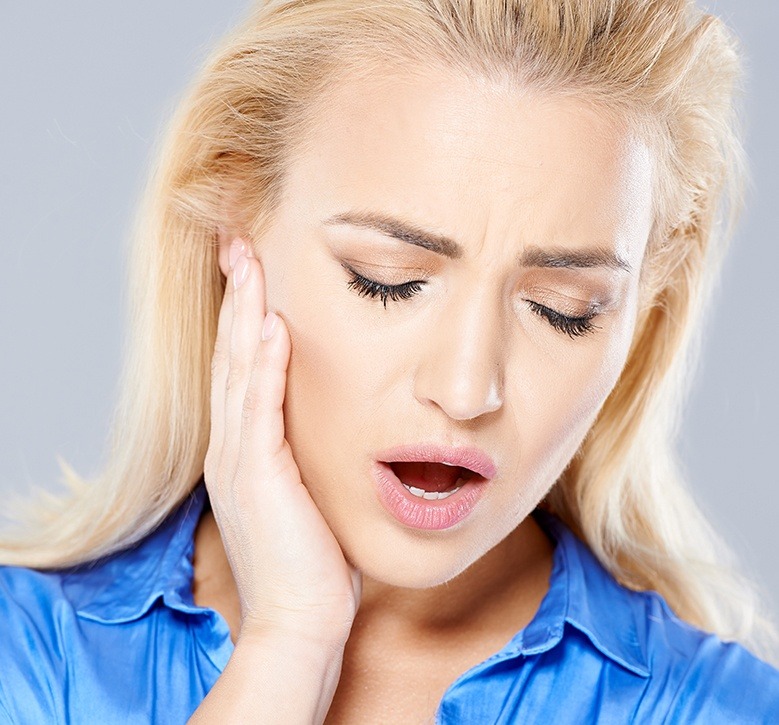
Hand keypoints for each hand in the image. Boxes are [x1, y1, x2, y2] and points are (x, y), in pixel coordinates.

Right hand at [204, 238, 361, 645]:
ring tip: (250, 258)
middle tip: (239, 241)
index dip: (244, 314)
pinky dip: (263, 365)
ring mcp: (238, 459)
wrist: (301, 619)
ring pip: (237, 369)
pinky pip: (258, 409)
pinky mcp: (257, 476)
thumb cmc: (314, 557)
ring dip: (244, 310)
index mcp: (245, 446)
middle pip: (231, 353)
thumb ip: (307, 449)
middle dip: (236, 294)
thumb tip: (337, 417)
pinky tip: (270, 325)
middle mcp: (232, 445)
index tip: (254, 270)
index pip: (241, 365)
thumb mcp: (308, 490)